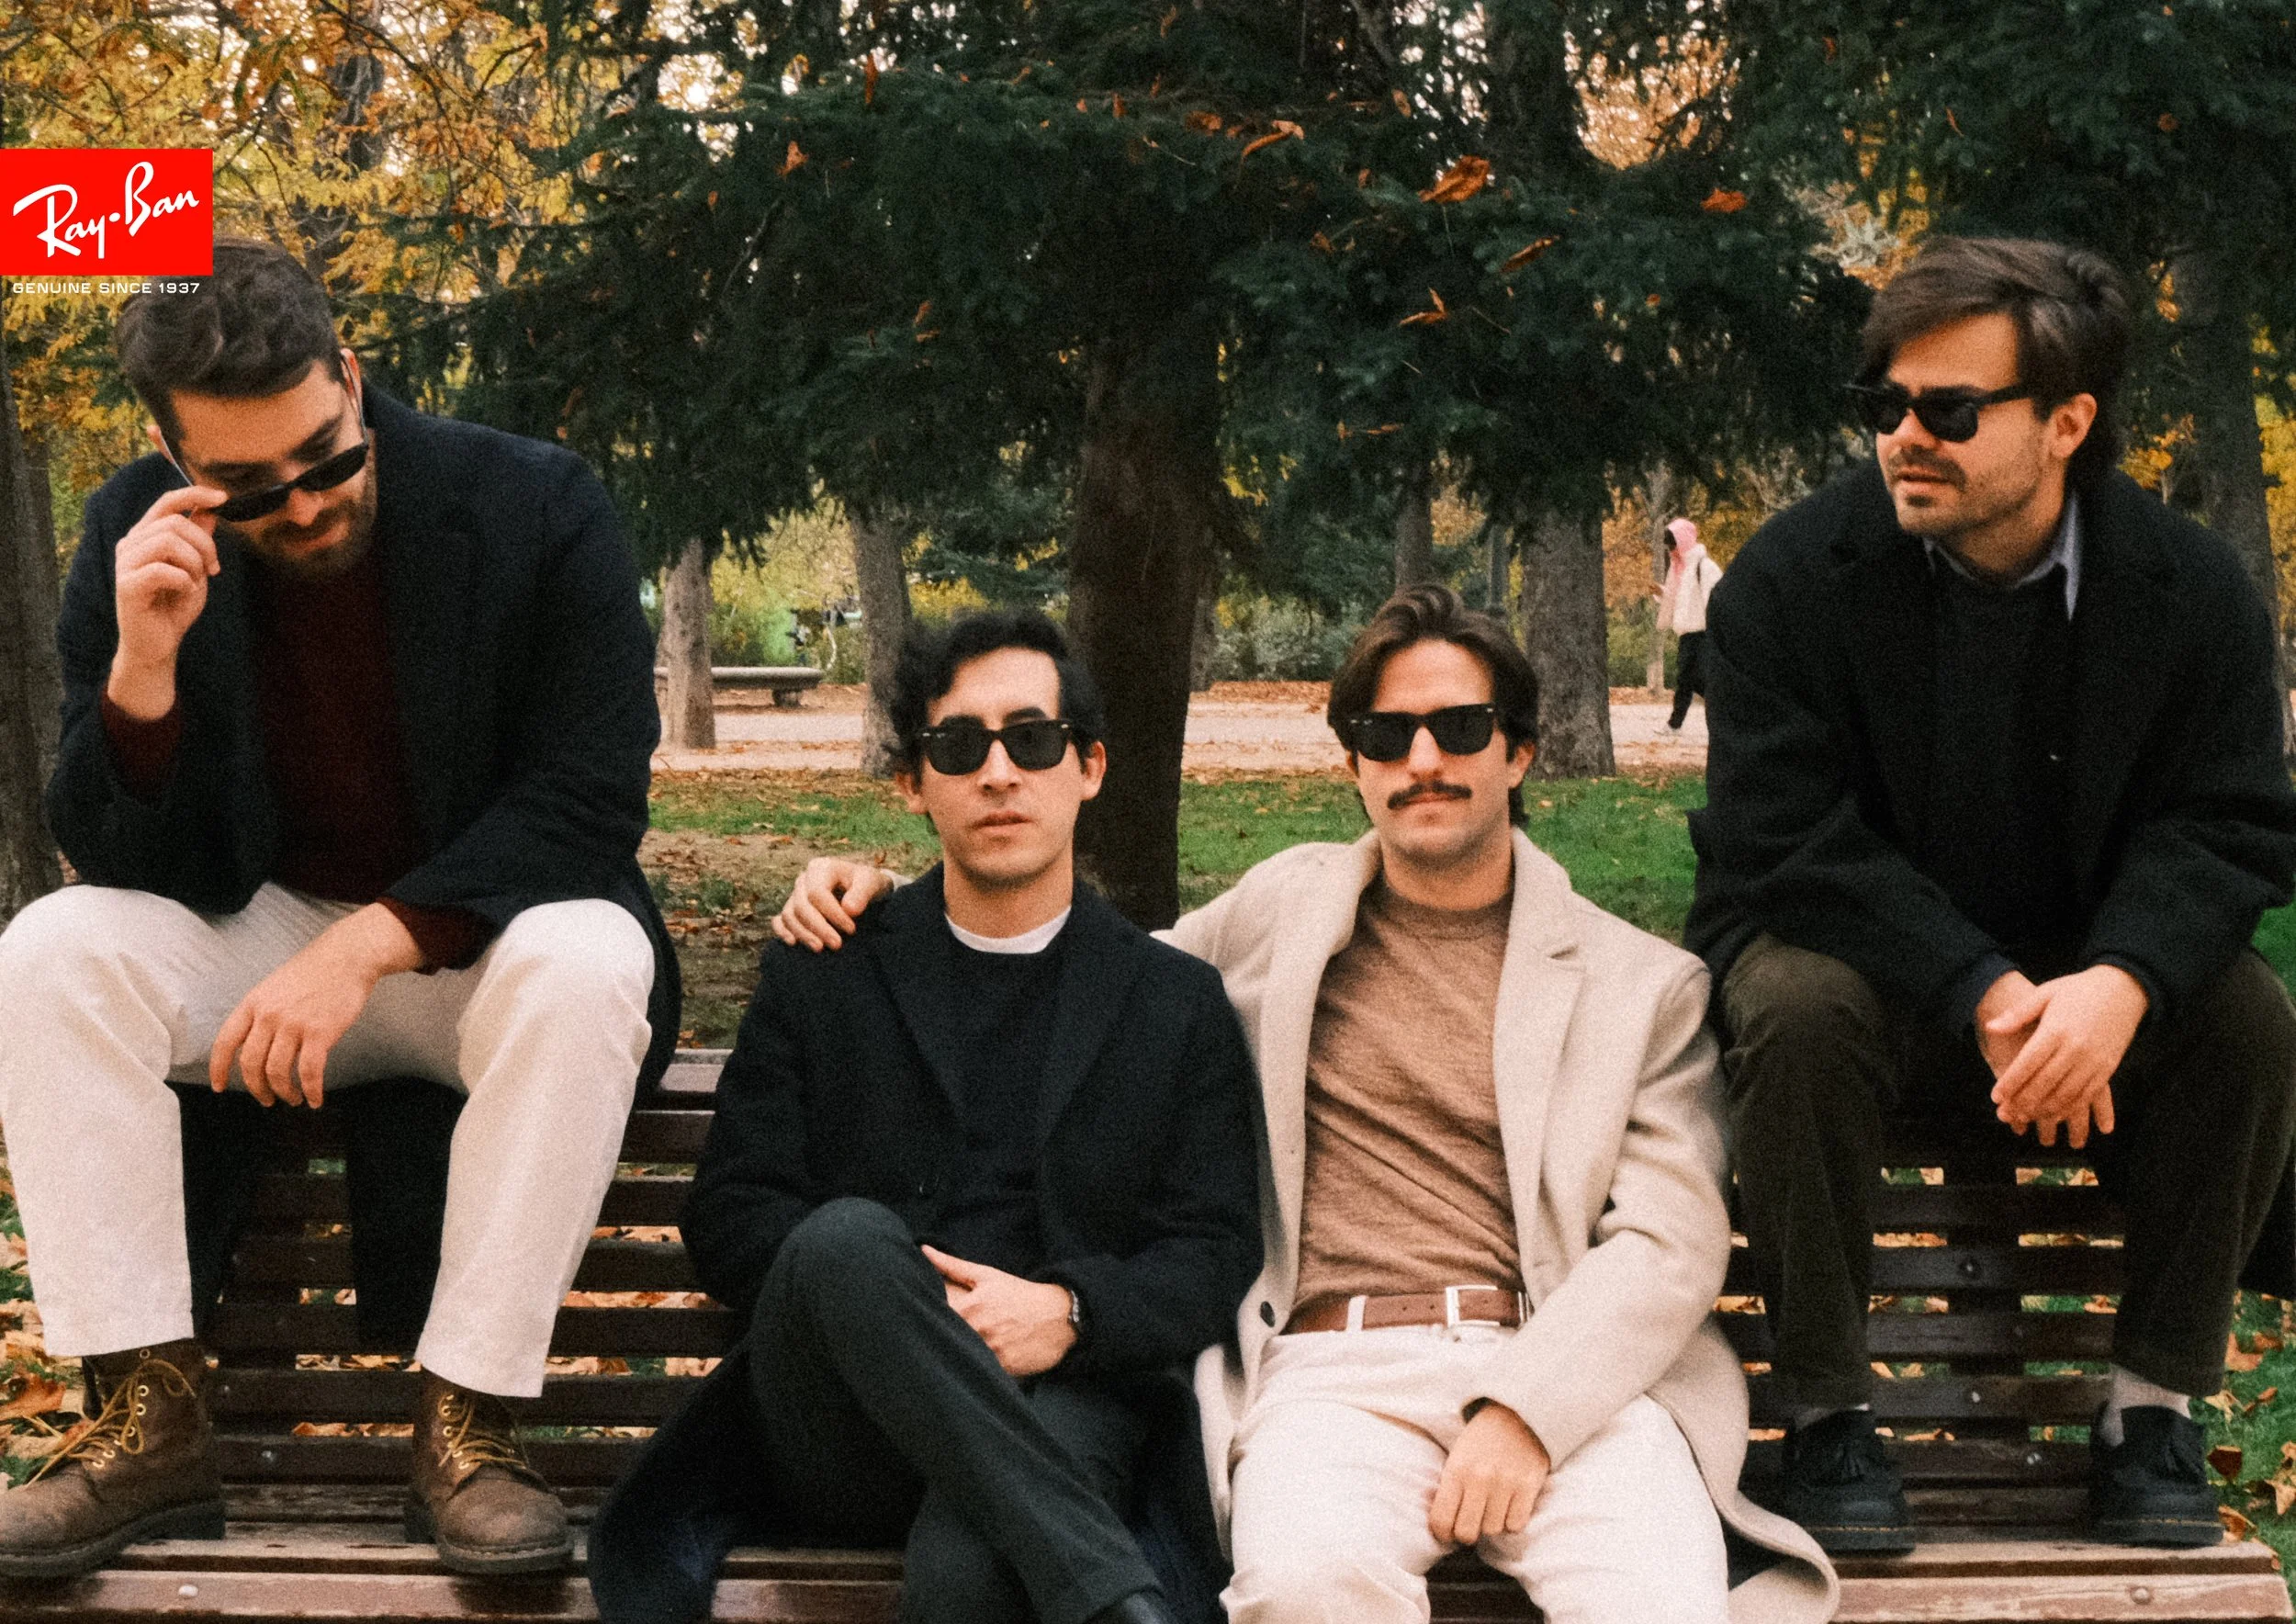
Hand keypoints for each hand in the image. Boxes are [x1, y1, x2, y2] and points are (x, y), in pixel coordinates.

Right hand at [109, 485, 224, 719]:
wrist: (157, 645)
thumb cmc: (174, 606)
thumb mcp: (195, 568)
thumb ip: (198, 539)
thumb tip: (210, 509)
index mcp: (145, 535)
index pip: (166, 502)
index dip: (194, 494)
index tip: (223, 498)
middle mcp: (130, 544)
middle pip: (174, 522)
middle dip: (205, 545)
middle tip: (213, 570)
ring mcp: (125, 564)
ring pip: (168, 542)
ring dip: (194, 563)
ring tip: (196, 582)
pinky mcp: (127, 585)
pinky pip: (163, 570)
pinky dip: (184, 581)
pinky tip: (185, 592)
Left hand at [209, 904, 423, 1106]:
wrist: (347, 956)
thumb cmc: (315, 970)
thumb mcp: (275, 986)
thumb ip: (262, 1012)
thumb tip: (256, 1043)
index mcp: (253, 1003)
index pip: (225, 1042)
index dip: (218, 1069)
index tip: (220, 1087)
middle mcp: (268, 1015)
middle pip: (250, 1064)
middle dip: (257, 1089)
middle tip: (267, 1099)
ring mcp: (293, 1024)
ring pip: (277, 1072)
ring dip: (284, 1092)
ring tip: (293, 1099)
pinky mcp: (320, 1033)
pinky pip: (309, 1072)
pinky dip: (311, 1090)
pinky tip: (316, 1098)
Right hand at [770, 858, 894, 950]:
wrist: (863, 888)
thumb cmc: (867, 884)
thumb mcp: (871, 882)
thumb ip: (862, 893)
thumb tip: (849, 910)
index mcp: (820, 868)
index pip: (817, 893)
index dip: (833, 914)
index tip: (852, 929)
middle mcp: (803, 879)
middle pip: (801, 906)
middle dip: (818, 927)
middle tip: (836, 945)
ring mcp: (795, 894)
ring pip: (789, 915)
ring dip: (803, 934)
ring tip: (820, 948)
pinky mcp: (792, 909)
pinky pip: (780, 920)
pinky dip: (782, 932)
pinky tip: (792, 943)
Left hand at [921, 1245, 1076, 1377]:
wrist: (1060, 1316)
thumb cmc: (1019, 1294)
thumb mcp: (987, 1276)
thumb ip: (952, 1266)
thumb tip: (924, 1251)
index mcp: (970, 1306)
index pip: (935, 1315)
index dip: (923, 1318)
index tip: (917, 1318)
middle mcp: (979, 1329)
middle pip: (945, 1339)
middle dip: (938, 1338)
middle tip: (928, 1340)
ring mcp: (992, 1351)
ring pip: (962, 1357)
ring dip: (956, 1355)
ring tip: (952, 1353)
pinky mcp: (1004, 1368)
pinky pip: (982, 1372)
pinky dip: (976, 1369)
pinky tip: (973, 1366)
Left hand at [1428, 1402, 1549, 1546]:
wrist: (1517, 1415)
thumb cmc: (1481, 1442)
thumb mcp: (1457, 1458)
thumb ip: (1449, 1489)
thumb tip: (1442, 1527)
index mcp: (1456, 1470)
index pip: (1441, 1520)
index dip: (1443, 1534)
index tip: (1448, 1533)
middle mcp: (1479, 1478)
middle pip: (1467, 1533)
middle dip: (1467, 1534)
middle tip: (1472, 1523)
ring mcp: (1505, 1483)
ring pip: (1493, 1530)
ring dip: (1492, 1524)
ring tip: (1492, 1507)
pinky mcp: (1528, 1486)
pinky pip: (1516, 1524)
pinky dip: (1512, 1521)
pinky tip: (1510, 1506)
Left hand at [1983, 965, 2145, 1149]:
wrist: (2125, 989)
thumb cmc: (2078, 990)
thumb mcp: (2046, 993)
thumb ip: (2018, 1014)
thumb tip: (1990, 1027)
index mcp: (2056, 1029)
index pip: (2028, 1063)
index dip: (2011, 1082)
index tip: (1995, 1097)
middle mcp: (2076, 1048)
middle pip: (2045, 1083)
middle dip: (2023, 1102)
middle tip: (2005, 1114)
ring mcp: (2095, 1061)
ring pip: (2066, 1094)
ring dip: (2044, 1110)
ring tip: (2025, 1119)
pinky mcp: (2108, 1068)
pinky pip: (2087, 1095)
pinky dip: (2070, 1108)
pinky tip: (2054, 1116)